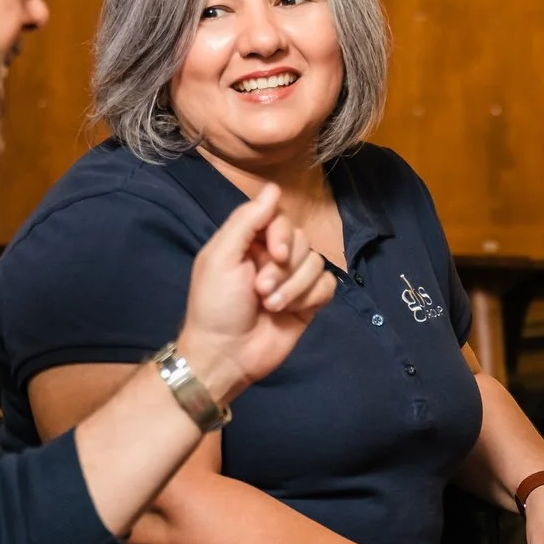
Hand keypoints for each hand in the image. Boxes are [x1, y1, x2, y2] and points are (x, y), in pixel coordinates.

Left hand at [174, 183, 334, 402]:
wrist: (227, 355)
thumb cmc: (216, 305)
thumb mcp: (221, 257)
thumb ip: (247, 220)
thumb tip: (273, 189)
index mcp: (250, 241)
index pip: (281, 218)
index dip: (282, 234)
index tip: (272, 254)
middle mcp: (273, 256)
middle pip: (301, 240)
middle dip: (284, 268)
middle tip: (261, 290)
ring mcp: (293, 280)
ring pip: (316, 263)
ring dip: (294, 287)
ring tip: (270, 306)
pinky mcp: (309, 303)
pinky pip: (327, 285)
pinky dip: (311, 297)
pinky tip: (291, 311)